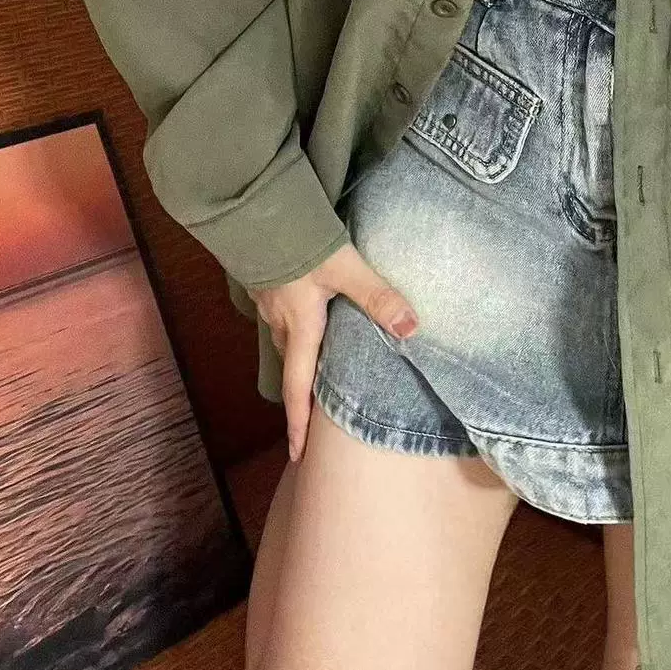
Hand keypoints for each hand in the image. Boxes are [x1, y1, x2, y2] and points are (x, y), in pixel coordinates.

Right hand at [249, 240, 418, 462]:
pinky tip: (305, 321)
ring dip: (300, 362)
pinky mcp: (267, 285)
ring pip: (287, 343)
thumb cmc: (300, 243)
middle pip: (293, 369)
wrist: (258, 212)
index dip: (299, 424)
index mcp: (301, 328)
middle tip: (313, 418)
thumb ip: (378, 296)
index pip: (299, 389)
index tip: (298, 457)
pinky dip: (295, 332)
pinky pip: (282, 320)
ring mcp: (270, 305)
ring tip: (316, 372)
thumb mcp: (345, 268)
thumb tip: (412, 328)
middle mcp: (282, 323)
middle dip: (301, 396)